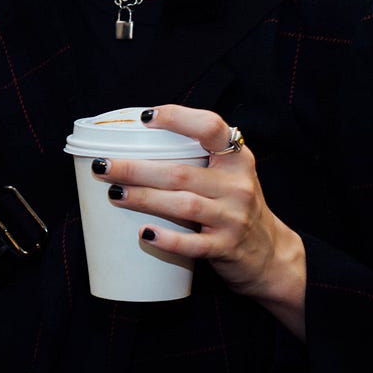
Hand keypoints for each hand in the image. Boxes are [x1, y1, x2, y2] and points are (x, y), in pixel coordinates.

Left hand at [92, 105, 306, 334]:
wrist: (269, 254)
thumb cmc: (235, 205)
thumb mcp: (228, 174)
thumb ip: (198, 156)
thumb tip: (137, 140)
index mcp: (237, 158)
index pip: (210, 127)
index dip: (178, 118)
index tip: (146, 118)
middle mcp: (237, 184)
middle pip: (180, 172)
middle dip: (136, 168)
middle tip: (103, 165)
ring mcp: (233, 217)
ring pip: (182, 204)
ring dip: (144, 198)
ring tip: (114, 193)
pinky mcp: (226, 247)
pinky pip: (193, 244)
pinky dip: (168, 239)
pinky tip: (145, 232)